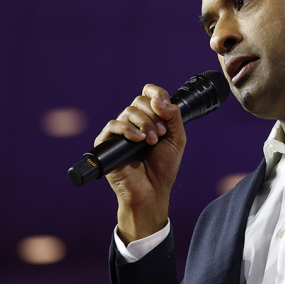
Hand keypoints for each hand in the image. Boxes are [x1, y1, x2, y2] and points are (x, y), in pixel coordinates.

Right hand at [94, 84, 186, 242]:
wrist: (152, 190)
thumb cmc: (163, 167)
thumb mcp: (177, 137)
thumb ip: (173, 115)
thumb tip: (158, 99)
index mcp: (149, 118)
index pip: (148, 94)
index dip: (156, 93)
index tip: (164, 103)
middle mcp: (133, 122)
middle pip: (139, 101)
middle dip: (153, 116)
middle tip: (161, 134)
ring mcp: (120, 132)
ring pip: (128, 112)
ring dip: (144, 124)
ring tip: (152, 141)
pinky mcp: (107, 143)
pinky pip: (113, 125)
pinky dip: (128, 129)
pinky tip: (138, 140)